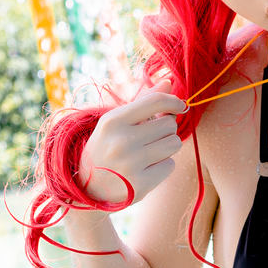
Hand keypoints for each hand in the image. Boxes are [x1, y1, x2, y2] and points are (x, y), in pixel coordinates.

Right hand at [78, 79, 186, 206]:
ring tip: (150, 151)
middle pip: (169, 125)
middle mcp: (121, 142)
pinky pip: (170, 165)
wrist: (87, 186)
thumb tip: (169, 81)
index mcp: (113, 121)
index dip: (173, 101)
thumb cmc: (107, 146)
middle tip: (152, 136)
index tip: (179, 106)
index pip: (155, 102)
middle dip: (166, 129)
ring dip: (167, 146)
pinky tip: (147, 168)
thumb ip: (144, 101)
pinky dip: (163, 166)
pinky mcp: (140, 185)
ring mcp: (131, 165)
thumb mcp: (117, 121)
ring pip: (174, 144)